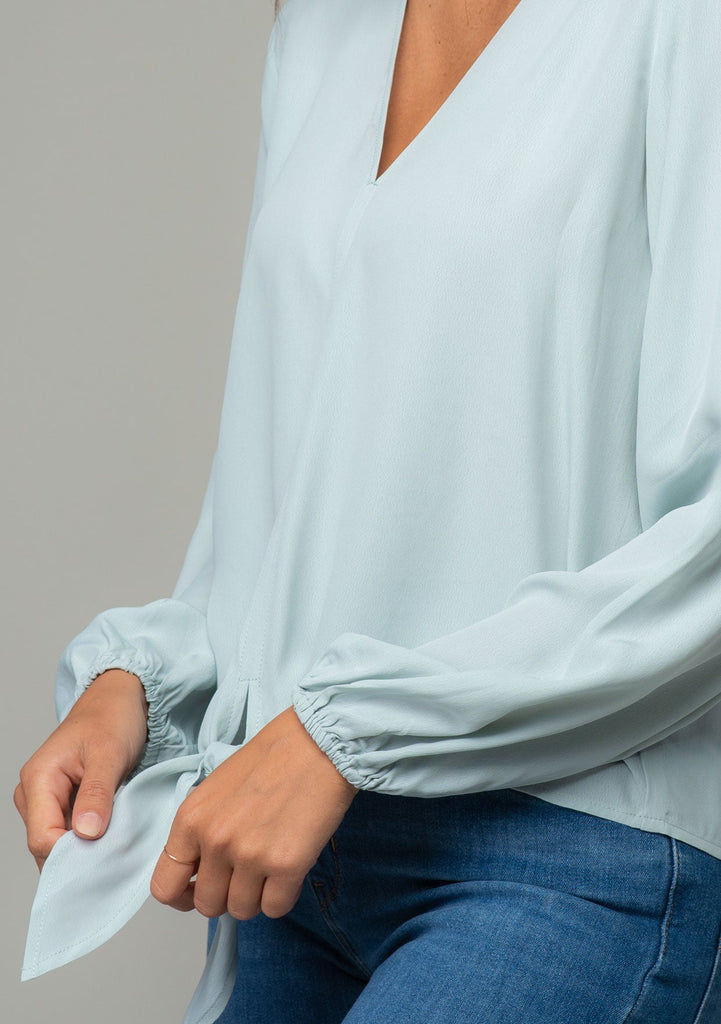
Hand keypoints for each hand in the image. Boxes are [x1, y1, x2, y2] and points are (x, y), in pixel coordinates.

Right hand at [13, 669, 149, 871]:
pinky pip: (70, 832)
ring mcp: (46, 800)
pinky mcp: (62, 802)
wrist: (119, 699)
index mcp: (38, 779)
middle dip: (79, 856)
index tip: (106, 860)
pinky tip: (112, 837)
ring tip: (117, 846)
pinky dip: (90, 838)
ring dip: (86, 848)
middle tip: (116, 857)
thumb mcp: (110, 753)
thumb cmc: (113, 718)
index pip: (42, 838)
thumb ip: (96, 794)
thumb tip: (86, 835)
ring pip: (59, 842)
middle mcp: (34, 793)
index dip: (71, 856)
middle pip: (47, 845)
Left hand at [149, 705, 358, 920]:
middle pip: (208, 904)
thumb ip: (202, 830)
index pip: (164, 886)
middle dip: (227, 895)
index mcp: (191, 819)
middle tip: (246, 873)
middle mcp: (215, 841)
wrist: (318, 743)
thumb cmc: (271, 758)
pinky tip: (290, 869)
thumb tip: (199, 871)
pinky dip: (283, 896)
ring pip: (242, 910)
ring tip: (271, 865)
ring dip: (257, 896)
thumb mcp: (217, 789)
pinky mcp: (287, 865)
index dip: (183, 896)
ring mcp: (250, 856)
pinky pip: (275, 908)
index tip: (199, 891)